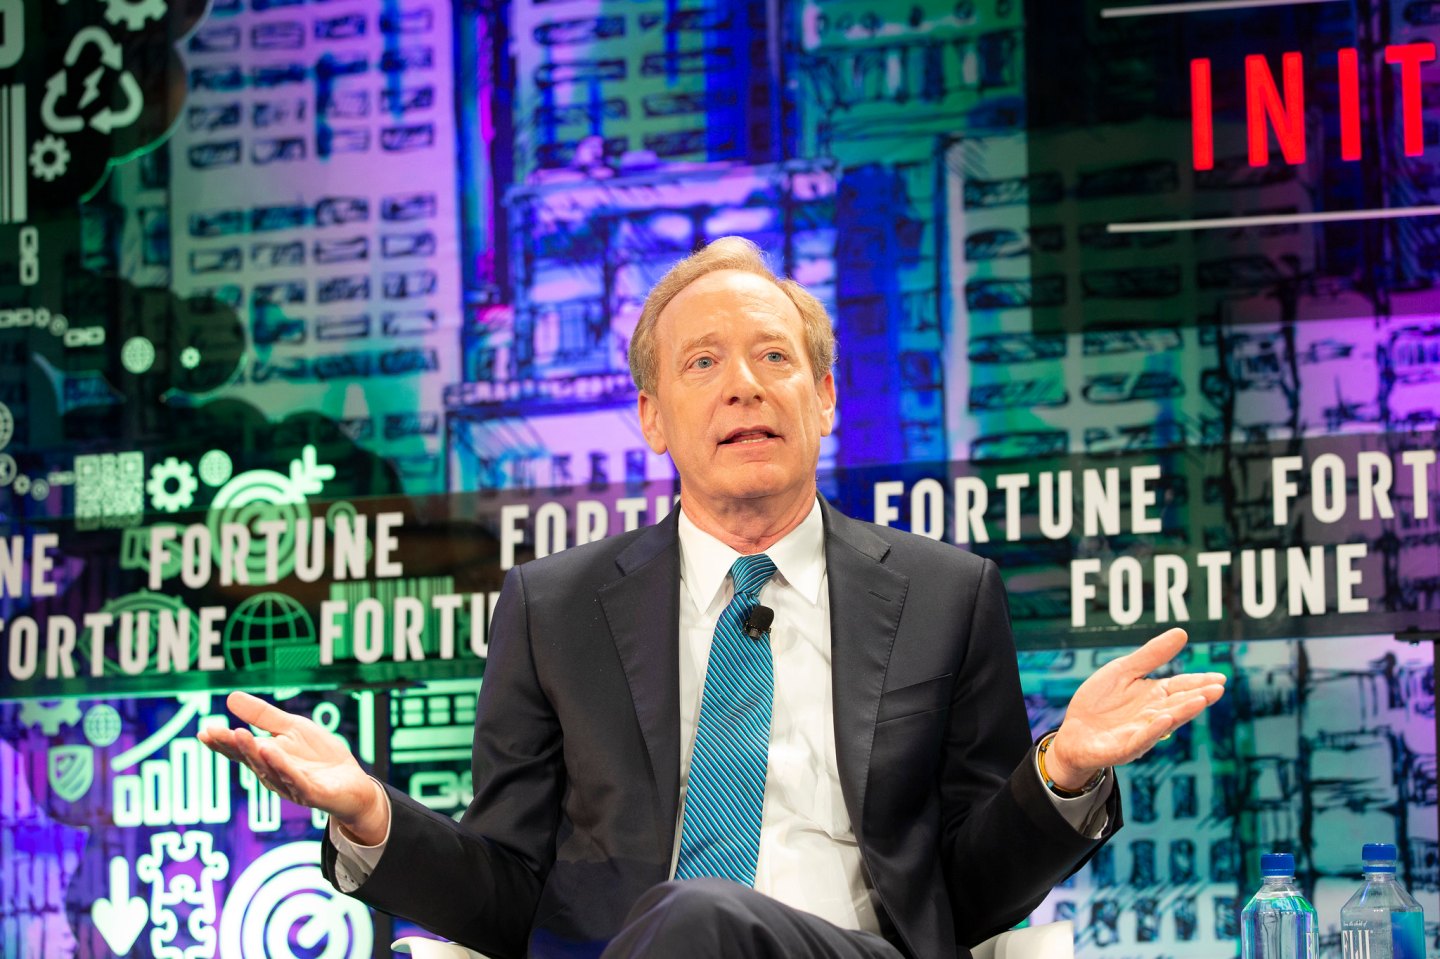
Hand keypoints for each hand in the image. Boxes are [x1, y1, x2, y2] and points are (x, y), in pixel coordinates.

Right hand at [197, 691, 389, 843]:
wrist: (354, 784)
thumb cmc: (320, 757)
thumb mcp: (292, 728)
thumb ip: (263, 716)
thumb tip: (230, 697)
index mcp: (267, 759)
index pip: (241, 750)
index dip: (222, 742)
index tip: (204, 731)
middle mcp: (274, 774)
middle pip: (251, 759)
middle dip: (233, 746)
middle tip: (215, 732)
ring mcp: (293, 786)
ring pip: (270, 770)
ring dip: (255, 754)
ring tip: (240, 735)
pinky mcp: (314, 794)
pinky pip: (297, 782)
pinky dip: (284, 768)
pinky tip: (273, 752)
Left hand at [1046, 628, 1225, 789]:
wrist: (1073, 733)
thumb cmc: (1100, 701)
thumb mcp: (1123, 671)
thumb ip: (1151, 655)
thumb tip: (1182, 632)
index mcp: (1154, 696)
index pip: (1181, 687)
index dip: (1200, 682)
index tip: (1220, 678)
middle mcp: (1152, 715)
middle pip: (1178, 704)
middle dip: (1198, 696)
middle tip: (1218, 688)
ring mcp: (1139, 733)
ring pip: (1164, 722)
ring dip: (1182, 712)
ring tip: (1200, 700)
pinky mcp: (1123, 748)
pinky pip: (1139, 739)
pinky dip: (1152, 730)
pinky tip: (1164, 718)